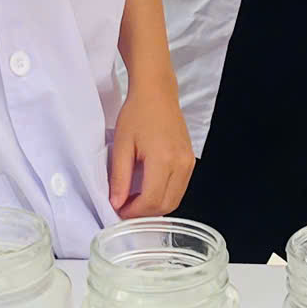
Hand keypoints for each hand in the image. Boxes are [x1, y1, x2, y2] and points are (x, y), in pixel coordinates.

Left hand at [110, 70, 195, 218]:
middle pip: (166, 205)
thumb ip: (119, 177)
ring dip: (155, 207)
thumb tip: (117, 203)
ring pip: (175, 200)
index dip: (134, 212)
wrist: (157, 93)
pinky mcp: (190, 160)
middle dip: (144, 214)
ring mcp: (189, 163)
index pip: (151, 201)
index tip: (119, 211)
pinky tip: (148, 190)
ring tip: (134, 200)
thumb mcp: (122, 145)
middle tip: (125, 208)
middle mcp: (181, 164)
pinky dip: (164, 196)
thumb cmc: (137, 113)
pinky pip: (179, 189)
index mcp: (163, 159)